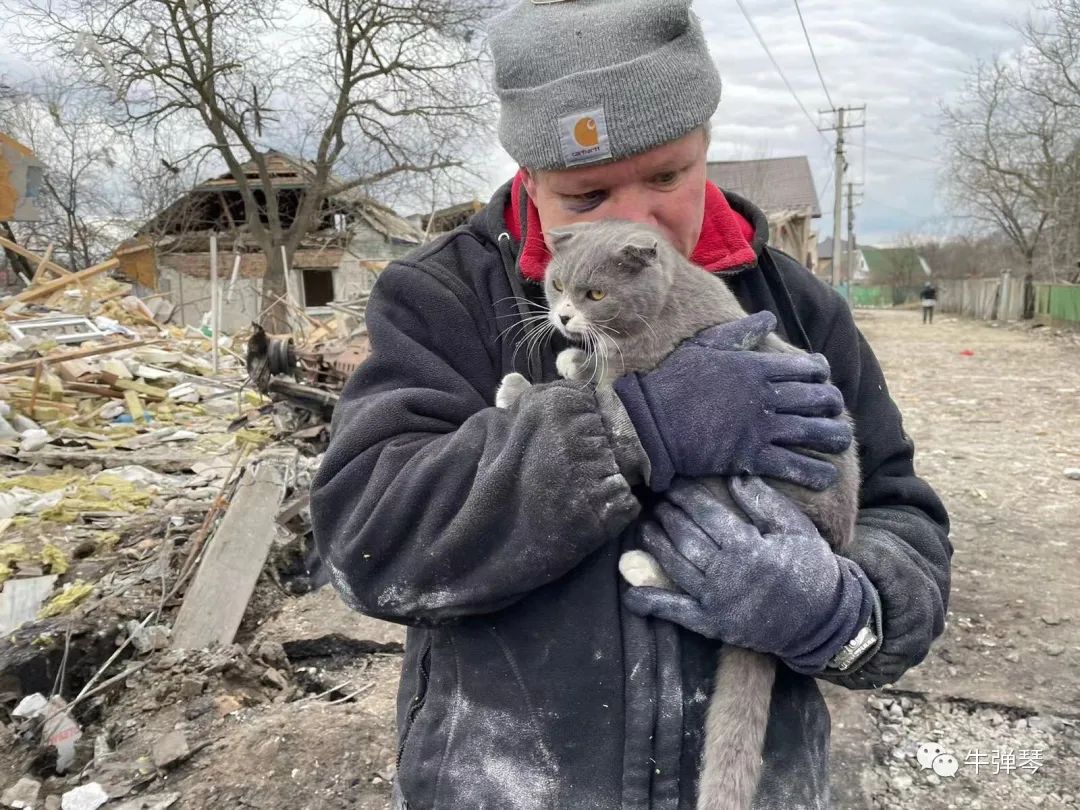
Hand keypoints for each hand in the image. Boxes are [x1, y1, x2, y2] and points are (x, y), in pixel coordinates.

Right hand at [612, 312, 851, 491]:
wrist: (650, 422)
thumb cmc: (674, 381)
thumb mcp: (705, 346)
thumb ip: (740, 332)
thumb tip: (769, 317)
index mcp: (755, 367)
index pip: (807, 368)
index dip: (822, 373)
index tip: (824, 378)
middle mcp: (764, 396)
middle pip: (817, 399)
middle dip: (833, 405)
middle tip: (835, 411)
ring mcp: (760, 427)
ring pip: (814, 432)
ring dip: (834, 437)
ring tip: (841, 441)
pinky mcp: (751, 456)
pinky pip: (794, 466)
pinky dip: (815, 473)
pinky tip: (826, 475)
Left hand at [622, 477, 872, 672]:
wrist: (823, 619)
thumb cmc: (812, 567)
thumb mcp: (796, 528)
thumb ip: (764, 502)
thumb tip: (735, 476)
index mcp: (749, 547)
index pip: (707, 514)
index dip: (686, 496)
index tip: (672, 481)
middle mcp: (728, 574)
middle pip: (686, 537)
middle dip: (668, 515)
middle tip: (655, 499)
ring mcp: (717, 601)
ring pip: (676, 567)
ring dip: (656, 545)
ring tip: (645, 526)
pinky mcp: (713, 624)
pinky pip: (677, 613)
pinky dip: (652, 603)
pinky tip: (632, 594)